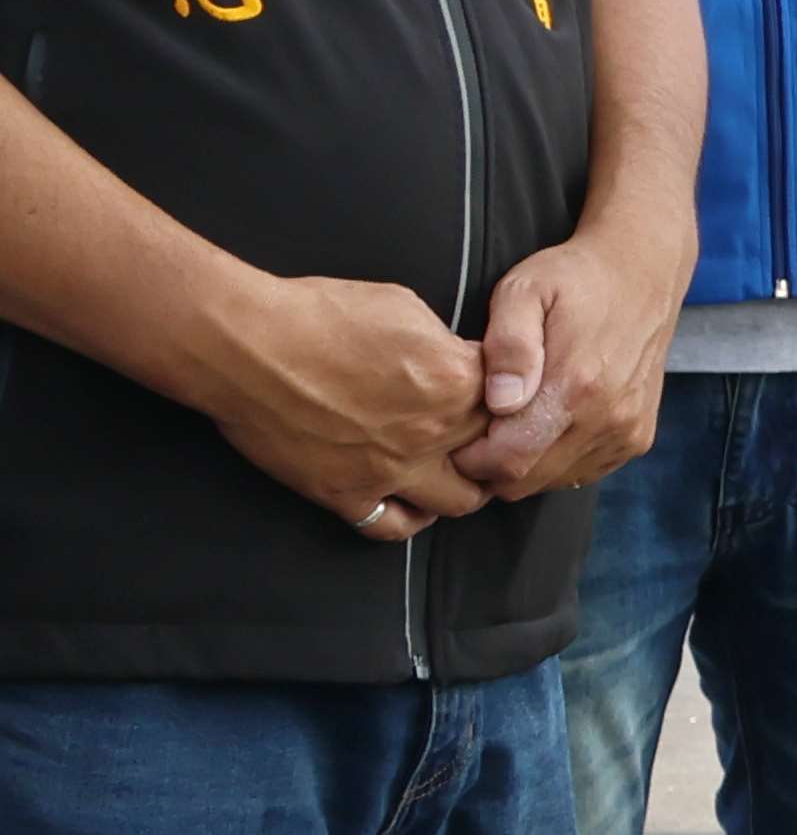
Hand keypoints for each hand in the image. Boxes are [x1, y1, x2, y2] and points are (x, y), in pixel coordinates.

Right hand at [194, 274, 505, 534]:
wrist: (245, 345)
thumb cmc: (320, 313)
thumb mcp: (405, 307)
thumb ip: (445, 346)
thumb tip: (458, 360)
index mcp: (458, 382)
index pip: (513, 402)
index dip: (507, 396)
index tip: (494, 393)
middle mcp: (434, 432)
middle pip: (495, 454)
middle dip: (496, 444)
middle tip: (485, 438)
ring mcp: (391, 470)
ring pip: (460, 501)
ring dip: (465, 486)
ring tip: (456, 472)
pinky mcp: (346, 494)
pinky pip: (393, 527)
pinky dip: (409, 517)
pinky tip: (409, 501)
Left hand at [459, 224, 680, 504]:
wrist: (644, 271)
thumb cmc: (574, 279)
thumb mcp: (524, 291)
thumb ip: (509, 346)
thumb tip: (502, 401)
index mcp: (576, 385)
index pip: (508, 461)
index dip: (470, 458)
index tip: (459, 432)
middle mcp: (608, 417)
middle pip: (526, 481)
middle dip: (491, 465)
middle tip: (481, 426)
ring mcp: (627, 430)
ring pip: (552, 482)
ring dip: (525, 463)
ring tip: (516, 420)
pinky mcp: (638, 436)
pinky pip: (582, 473)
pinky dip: (557, 460)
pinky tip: (549, 422)